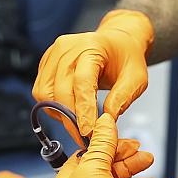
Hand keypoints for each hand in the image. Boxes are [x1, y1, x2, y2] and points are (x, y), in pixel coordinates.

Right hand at [33, 10, 153, 137]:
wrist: (116, 42)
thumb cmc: (126, 57)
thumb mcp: (137, 77)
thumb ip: (123, 98)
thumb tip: (107, 121)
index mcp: (92, 47)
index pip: (82, 82)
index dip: (83, 110)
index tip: (88, 131)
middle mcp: (68, 48)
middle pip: (60, 89)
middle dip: (71, 118)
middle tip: (84, 135)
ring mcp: (53, 54)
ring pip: (44, 93)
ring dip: (59, 113)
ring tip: (77, 121)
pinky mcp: (46, 63)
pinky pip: (40, 91)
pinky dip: (52, 106)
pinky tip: (69, 109)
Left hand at [50, 114, 143, 177]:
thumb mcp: (94, 171)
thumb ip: (101, 145)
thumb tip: (104, 122)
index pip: (90, 153)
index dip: (109, 144)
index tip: (126, 141)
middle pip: (107, 166)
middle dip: (127, 159)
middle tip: (143, 155)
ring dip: (136, 175)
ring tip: (149, 171)